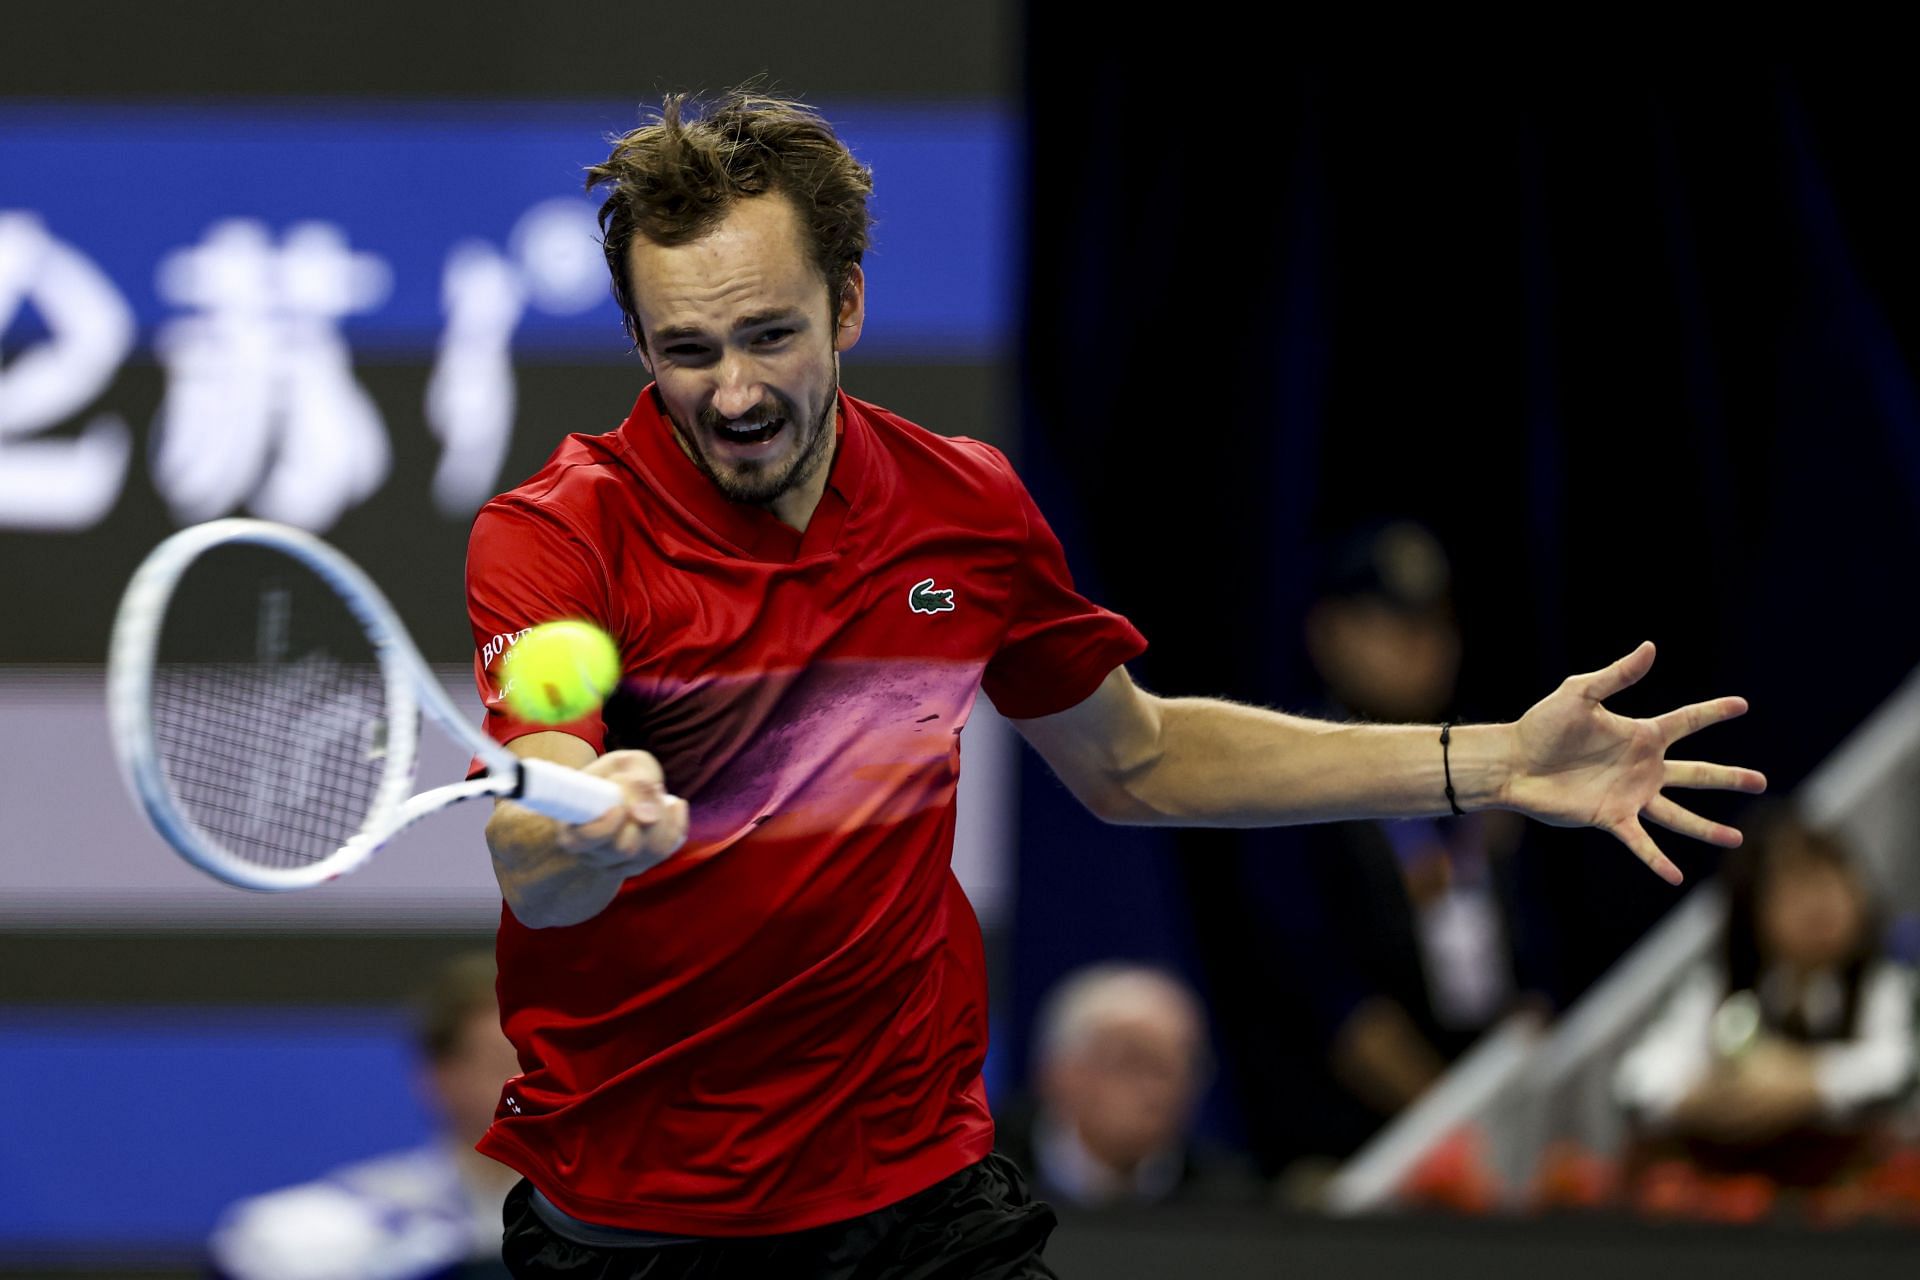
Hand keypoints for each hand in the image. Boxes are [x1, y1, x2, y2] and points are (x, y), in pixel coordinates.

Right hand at [554, 749, 689, 872]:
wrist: (621, 787)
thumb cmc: (615, 772)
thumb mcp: (621, 765)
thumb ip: (632, 783)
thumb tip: (647, 815)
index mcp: (573, 830)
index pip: (584, 841)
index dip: (604, 828)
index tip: (619, 807)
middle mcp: (595, 855)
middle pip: (626, 848)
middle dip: (647, 813)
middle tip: (650, 786)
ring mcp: (622, 863)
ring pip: (651, 851)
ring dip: (664, 817)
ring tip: (657, 791)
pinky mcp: (647, 861)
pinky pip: (670, 848)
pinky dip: (678, 823)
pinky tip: (675, 804)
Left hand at [1503, 642, 1766, 884]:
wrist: (1513, 762)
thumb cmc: (1542, 725)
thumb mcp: (1580, 694)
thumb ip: (1617, 676)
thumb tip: (1650, 647)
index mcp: (1640, 736)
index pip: (1686, 722)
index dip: (1712, 713)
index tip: (1742, 705)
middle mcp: (1642, 767)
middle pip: (1696, 774)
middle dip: (1728, 778)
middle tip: (1762, 782)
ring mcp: (1629, 795)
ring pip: (1678, 815)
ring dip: (1706, 828)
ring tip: (1735, 839)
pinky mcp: (1611, 817)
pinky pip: (1640, 842)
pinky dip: (1657, 859)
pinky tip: (1676, 876)